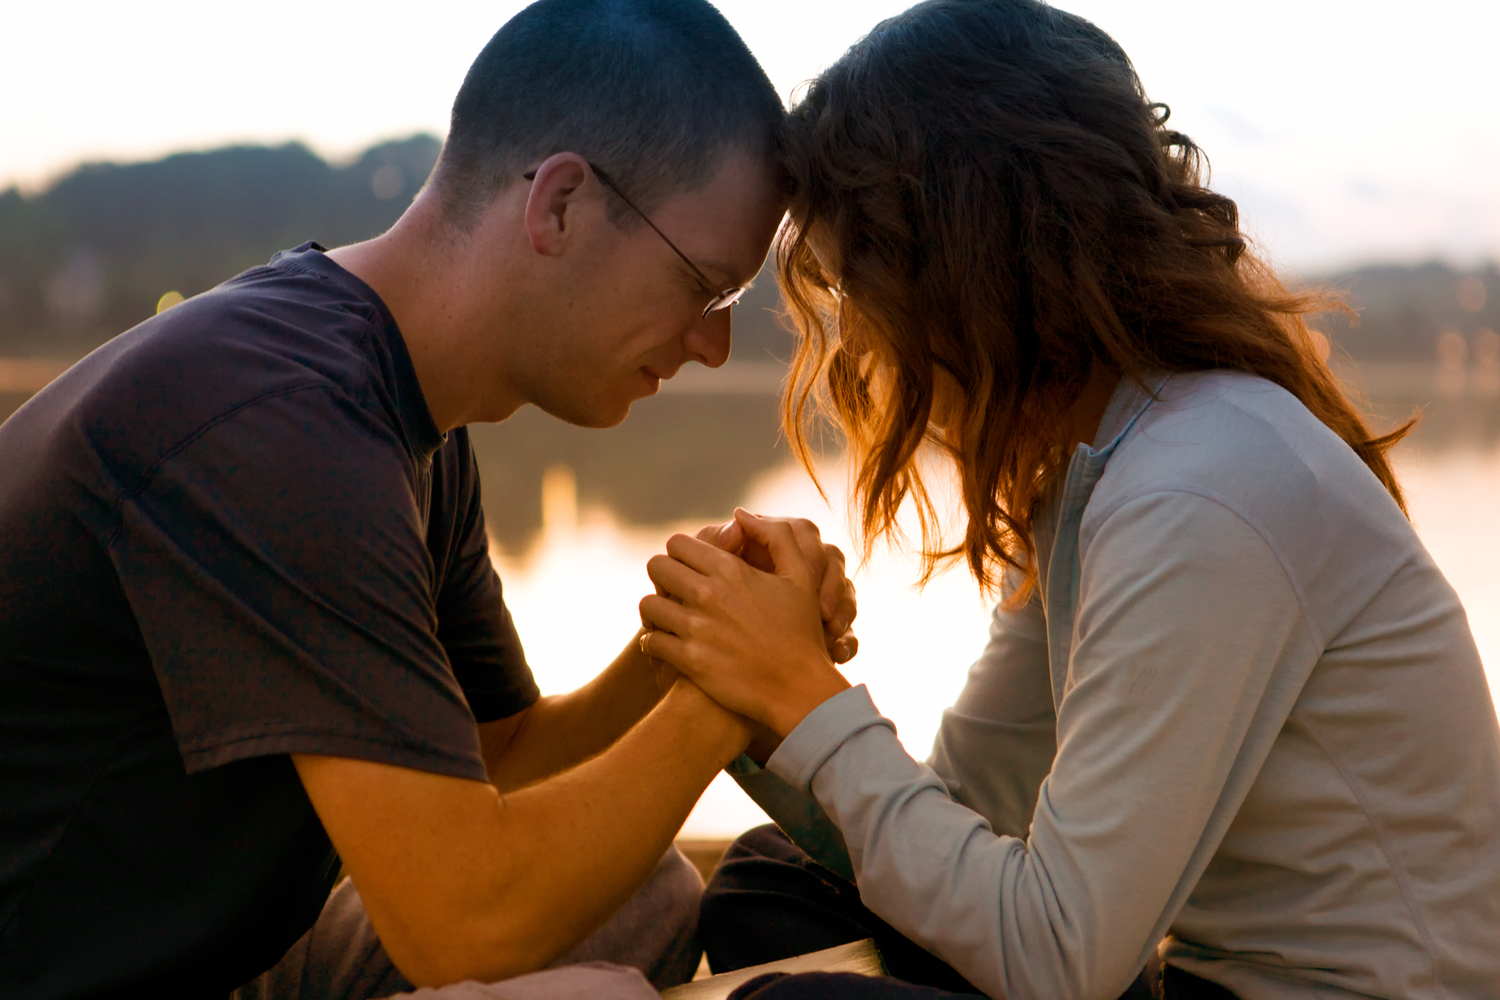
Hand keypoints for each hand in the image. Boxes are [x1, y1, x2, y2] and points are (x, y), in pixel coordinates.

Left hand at [640, 510, 852, 737]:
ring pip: (648, 605)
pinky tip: (666, 645)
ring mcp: (697, 628)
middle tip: (675, 591)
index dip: (680, 554)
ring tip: (667, 618)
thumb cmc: (801, 631)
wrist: (799, 688)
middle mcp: (709, 595)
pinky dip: (653, 643)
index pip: (678, 544)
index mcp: (731, 569)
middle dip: (663, 577)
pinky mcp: (689, 660)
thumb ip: (776, 536)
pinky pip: (651, 642)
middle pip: (657, 567)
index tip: (689, 568)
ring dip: (655, 610)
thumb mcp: (801, 576)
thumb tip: (740, 514)